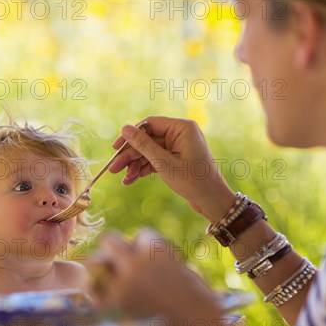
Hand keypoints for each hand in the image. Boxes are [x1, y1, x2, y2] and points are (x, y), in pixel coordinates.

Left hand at [89, 229, 221, 319]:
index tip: (150, 261)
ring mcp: (120, 287)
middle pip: (109, 241)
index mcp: (158, 250)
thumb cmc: (204, 310)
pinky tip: (108, 298)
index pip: (140, 235)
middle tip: (123, 265)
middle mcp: (135, 264)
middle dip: (117, 251)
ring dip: (102, 268)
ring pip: (94, 263)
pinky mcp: (110, 310)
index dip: (145, 248)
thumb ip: (163, 260)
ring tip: (111, 279)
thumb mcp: (188, 273)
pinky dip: (98, 292)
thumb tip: (141, 255)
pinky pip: (92, 291)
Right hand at [109, 116, 235, 222]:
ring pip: (148, 152)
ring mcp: (177, 147)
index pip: (149, 124)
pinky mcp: (175, 159)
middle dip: (130, 155)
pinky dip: (143, 169)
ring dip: (134, 165)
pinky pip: (154, 160)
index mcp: (181, 128)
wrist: (211, 201)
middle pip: (147, 140)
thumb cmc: (192, 180)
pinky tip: (130, 180)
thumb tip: (125, 128)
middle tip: (113, 168)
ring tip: (123, 179)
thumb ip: (143, 145)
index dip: (130, 136)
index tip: (115, 148)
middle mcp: (180, 134)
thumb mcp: (163, 163)